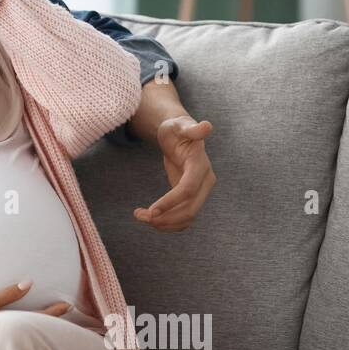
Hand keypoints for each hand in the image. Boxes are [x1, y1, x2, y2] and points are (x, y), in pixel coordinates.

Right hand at [0, 281, 69, 349]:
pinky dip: (28, 338)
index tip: (68, 305)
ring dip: (42, 332)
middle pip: (37, 332)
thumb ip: (7, 294)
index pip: (38, 317)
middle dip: (53, 325)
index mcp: (9, 326)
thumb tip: (29, 283)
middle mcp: (9, 339)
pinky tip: (29, 336)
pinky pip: (18, 344)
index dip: (54, 311)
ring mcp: (2, 347)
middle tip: (68, 316)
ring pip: (29, 339)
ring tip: (54, 326)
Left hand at [134, 115, 216, 231]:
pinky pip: (183, 217)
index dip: (171, 201)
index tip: (151, 211)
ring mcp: (200, 191)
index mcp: (201, 166)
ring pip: (187, 218)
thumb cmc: (177, 128)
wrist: (181, 135)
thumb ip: (192, 128)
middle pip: (190, 209)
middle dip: (166, 217)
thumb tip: (207, 126)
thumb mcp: (180, 125)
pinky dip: (168, 223)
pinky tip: (150, 219)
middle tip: (141, 217)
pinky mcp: (191, 197)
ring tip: (140, 217)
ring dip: (165, 224)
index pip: (188, 189)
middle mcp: (205, 182)